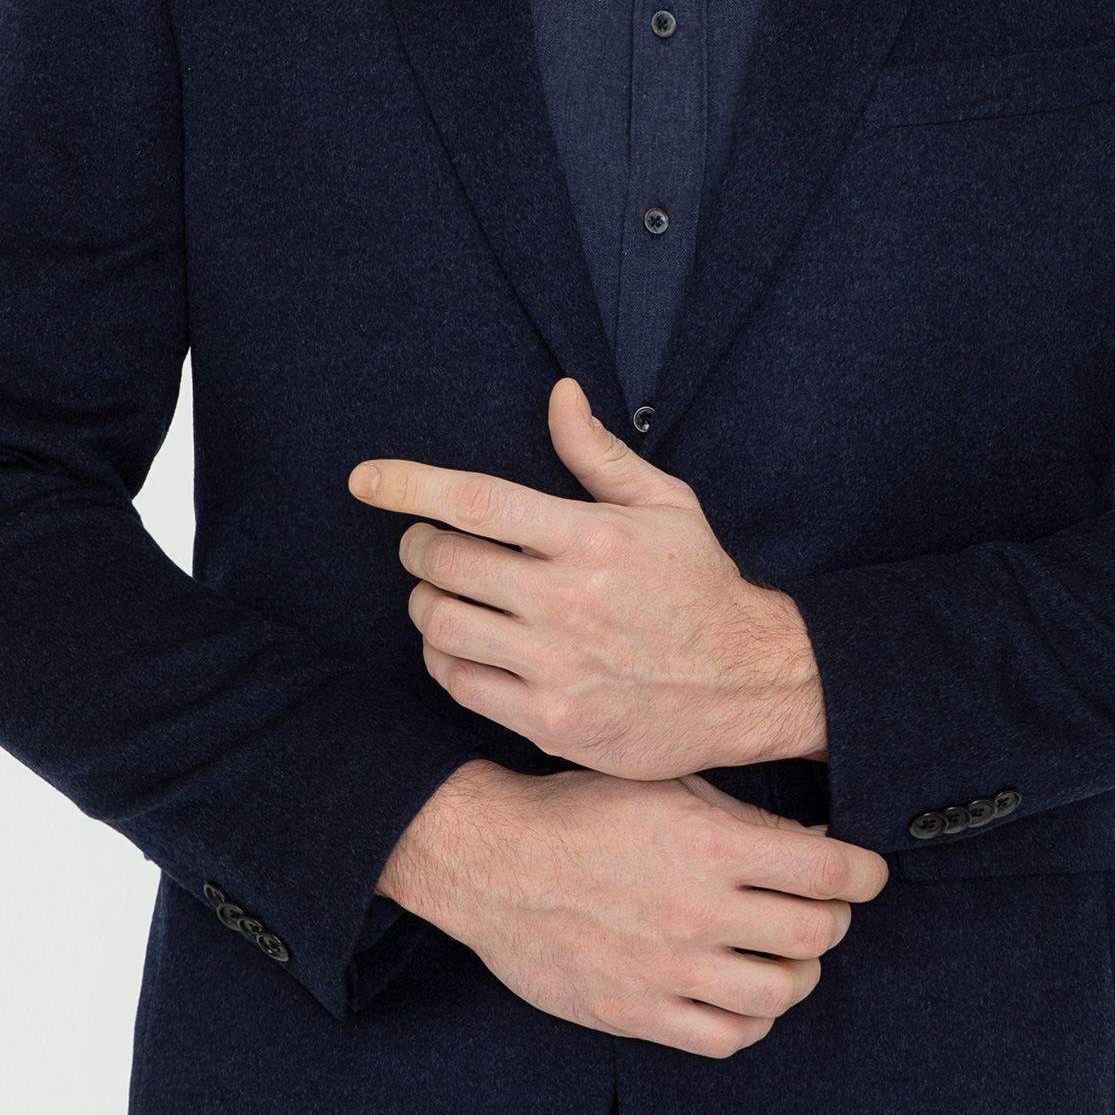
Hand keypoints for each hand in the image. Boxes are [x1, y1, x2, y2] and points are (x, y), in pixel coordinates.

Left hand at [349, 379, 825, 780]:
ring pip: (441, 624)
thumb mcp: (664, 506)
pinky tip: (461, 644)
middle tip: (427, 547)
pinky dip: (443, 657)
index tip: (365, 480)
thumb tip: (558, 393)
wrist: (749, 683)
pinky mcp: (552, 721)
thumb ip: (598, 453)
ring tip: (442, 595)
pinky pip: (460, 682)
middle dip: (419, 547)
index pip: (477, 500)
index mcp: (592, 537)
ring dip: (425, 603)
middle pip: (445, 561)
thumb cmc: (700, 586)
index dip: (409, 484)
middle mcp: (569, 599)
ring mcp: (558, 665)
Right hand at [377, 760, 887, 1058]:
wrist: (489, 862)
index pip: (829, 869)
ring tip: (783, 953)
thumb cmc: (579, 813)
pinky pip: (728, 1037)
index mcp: (707, 843)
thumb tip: (817, 842)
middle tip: (823, 907)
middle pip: (817, 934)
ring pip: (781, 993)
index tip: (867, 873)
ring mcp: (666, 969)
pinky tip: (741, 991)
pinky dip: (752, 1018)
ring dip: (797, 972)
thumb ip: (742, 817)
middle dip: (833, 918)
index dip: (865, 873)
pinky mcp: (636, 1012)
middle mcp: (695, 910)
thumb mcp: (663, 786)